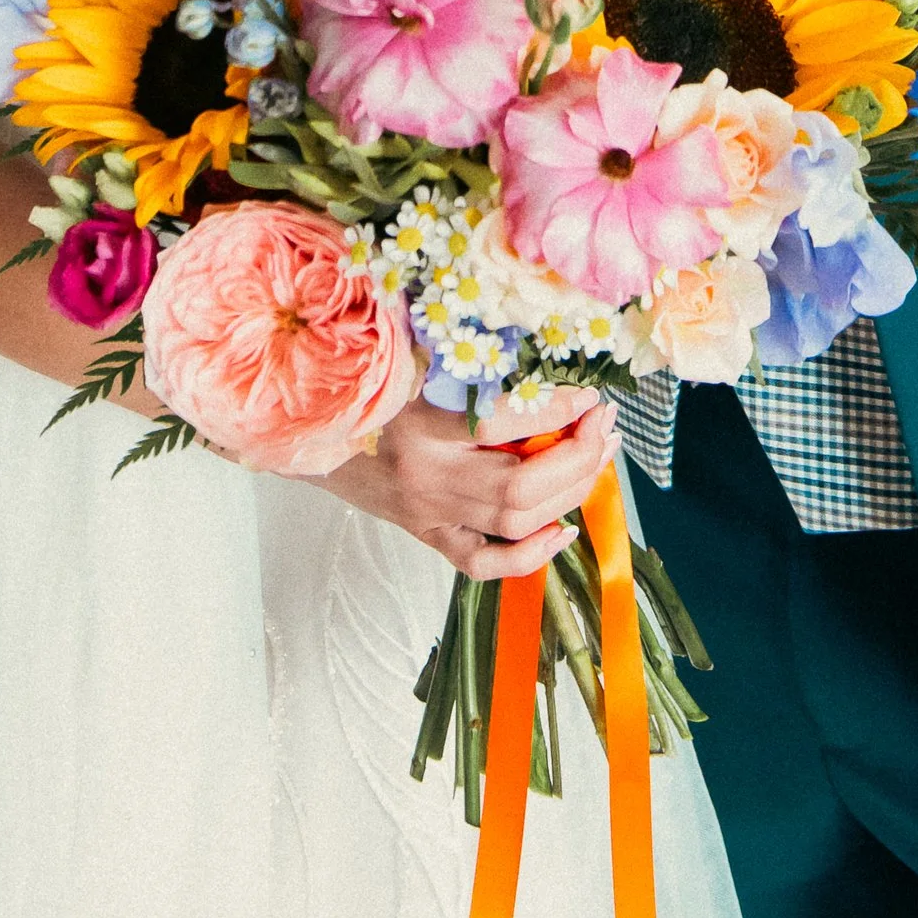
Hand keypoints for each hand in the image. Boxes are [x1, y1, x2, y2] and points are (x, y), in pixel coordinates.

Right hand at [315, 385, 617, 579]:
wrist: (313, 432)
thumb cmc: (371, 387)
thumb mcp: (412, 361)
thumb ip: (465, 358)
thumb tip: (542, 354)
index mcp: (419, 421)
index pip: (501, 422)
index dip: (555, 410)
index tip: (589, 394)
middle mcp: (426, 475)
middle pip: (518, 485)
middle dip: (576, 458)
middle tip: (604, 428)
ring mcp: (428, 514)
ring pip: (513, 521)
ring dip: (568, 493)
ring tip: (596, 458)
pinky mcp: (428, 536)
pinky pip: (484, 563)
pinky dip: (531, 554)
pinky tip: (563, 529)